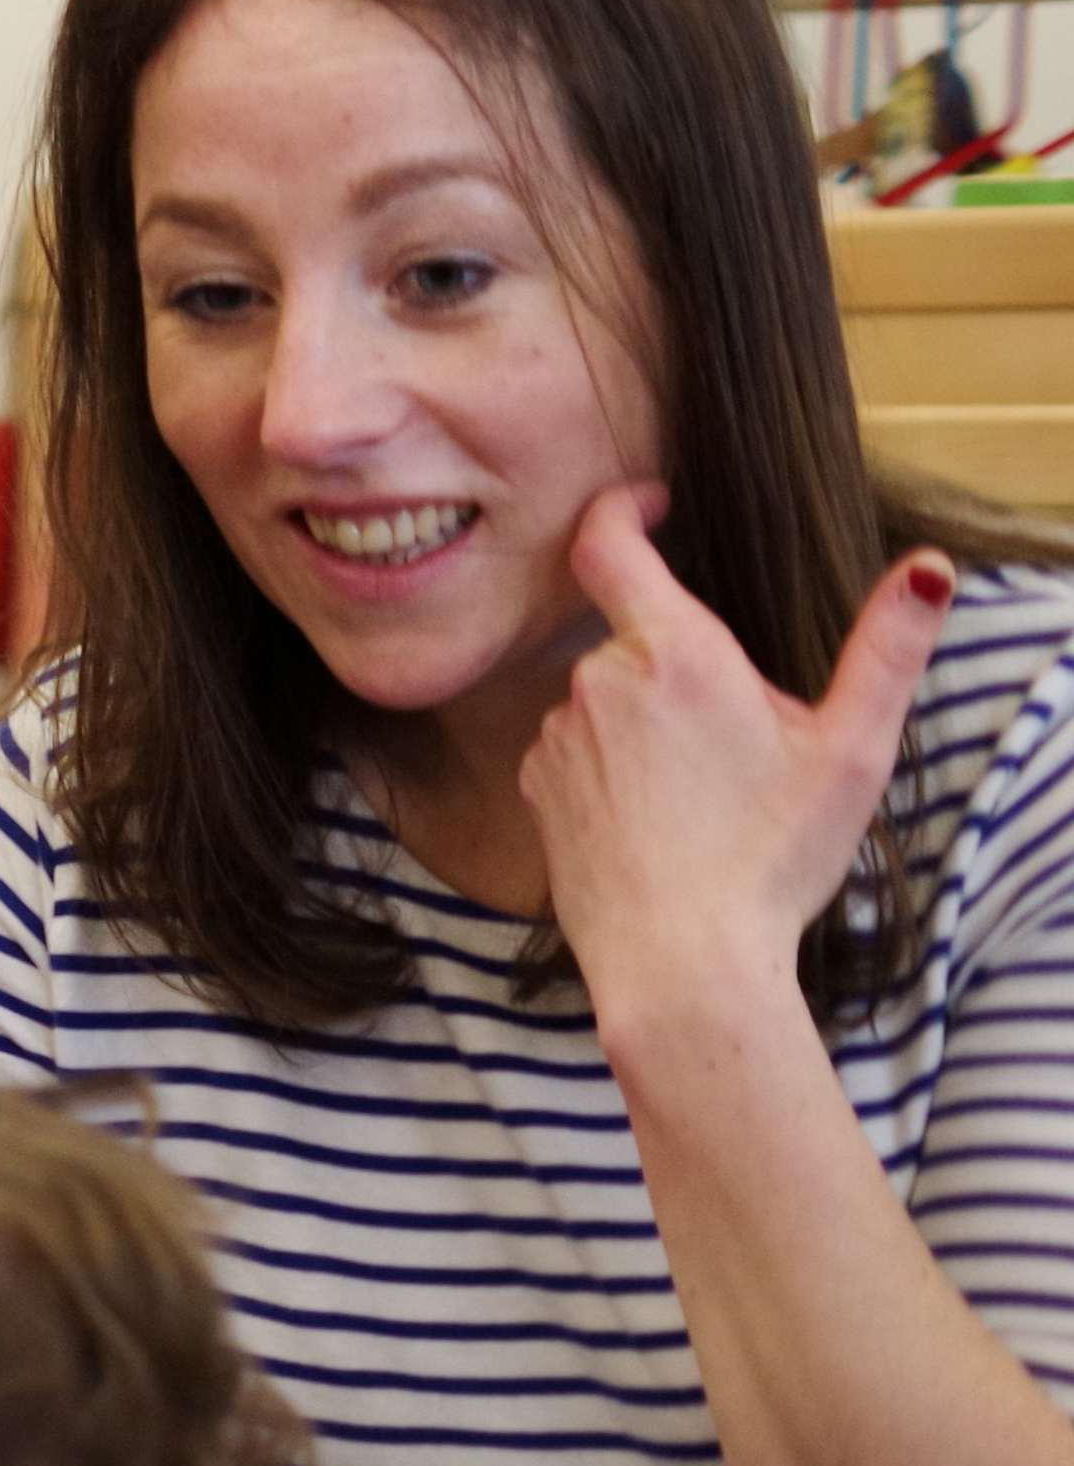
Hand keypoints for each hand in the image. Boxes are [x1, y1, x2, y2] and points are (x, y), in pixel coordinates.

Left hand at [526, 493, 949, 1012]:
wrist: (681, 963)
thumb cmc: (771, 857)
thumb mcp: (852, 748)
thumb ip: (889, 648)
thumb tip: (930, 568)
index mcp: (672, 653)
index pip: (608, 542)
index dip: (623, 508)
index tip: (652, 502)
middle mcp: (595, 682)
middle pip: (635, 637)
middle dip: (686, 665)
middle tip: (744, 738)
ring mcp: (555, 736)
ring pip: (609, 698)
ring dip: (652, 720)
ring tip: (706, 795)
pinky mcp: (534, 787)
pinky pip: (579, 749)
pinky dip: (617, 764)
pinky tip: (661, 819)